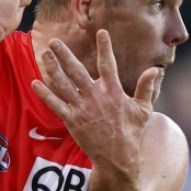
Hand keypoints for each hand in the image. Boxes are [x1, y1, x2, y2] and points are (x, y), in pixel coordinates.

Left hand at [32, 29, 156, 179]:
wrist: (118, 158)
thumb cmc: (132, 133)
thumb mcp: (143, 110)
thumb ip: (146, 88)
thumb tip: (154, 70)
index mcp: (113, 91)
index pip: (108, 64)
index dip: (105, 47)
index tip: (101, 32)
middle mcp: (96, 96)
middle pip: (77, 70)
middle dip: (65, 55)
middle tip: (55, 41)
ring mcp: (82, 108)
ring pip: (63, 84)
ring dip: (52, 68)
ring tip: (44, 55)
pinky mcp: (72, 120)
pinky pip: (55, 104)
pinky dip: (45, 93)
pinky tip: (35, 82)